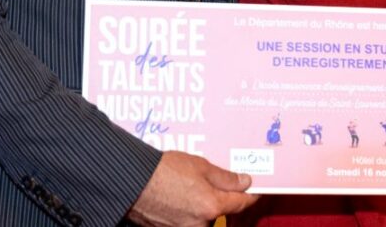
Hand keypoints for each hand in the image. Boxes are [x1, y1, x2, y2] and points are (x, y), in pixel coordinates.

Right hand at [127, 150, 257, 226]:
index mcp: (211, 206)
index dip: (250, 194)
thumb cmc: (162, 171)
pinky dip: (185, 210)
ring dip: (200, 205)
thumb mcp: (199, 165)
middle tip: (207, 181)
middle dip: (217, 198)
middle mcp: (200, 223)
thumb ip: (225, 177)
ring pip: (202, 218)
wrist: (131, 182)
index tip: (254, 189)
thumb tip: (244, 182)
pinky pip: (185, 221)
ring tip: (186, 186)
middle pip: (219, 211)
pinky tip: (175, 195)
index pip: (241, 203)